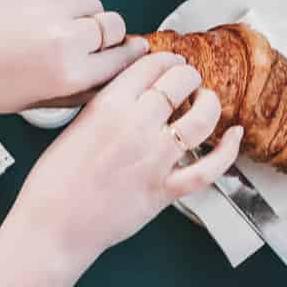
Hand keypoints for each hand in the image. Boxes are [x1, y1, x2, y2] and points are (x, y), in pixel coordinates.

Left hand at [0, 0, 145, 112]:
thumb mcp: (31, 102)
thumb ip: (72, 92)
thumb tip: (98, 83)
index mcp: (69, 74)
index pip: (121, 61)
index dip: (132, 56)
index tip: (136, 52)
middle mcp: (68, 41)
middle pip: (115, 26)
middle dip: (113, 35)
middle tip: (103, 42)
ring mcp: (52, 12)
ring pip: (94, 5)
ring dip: (92, 16)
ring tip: (75, 28)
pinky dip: (69, 4)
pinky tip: (53, 16)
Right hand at [7, 52, 244, 271]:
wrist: (53, 226)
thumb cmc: (54, 182)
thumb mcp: (74, 127)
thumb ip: (105, 108)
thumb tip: (131, 96)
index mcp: (108, 106)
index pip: (150, 66)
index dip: (167, 60)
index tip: (170, 64)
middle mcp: (136, 126)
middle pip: (179, 83)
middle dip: (189, 76)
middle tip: (188, 81)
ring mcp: (154, 159)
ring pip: (201, 119)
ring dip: (210, 103)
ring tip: (206, 101)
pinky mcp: (165, 190)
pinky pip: (208, 168)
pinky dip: (227, 151)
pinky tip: (234, 135)